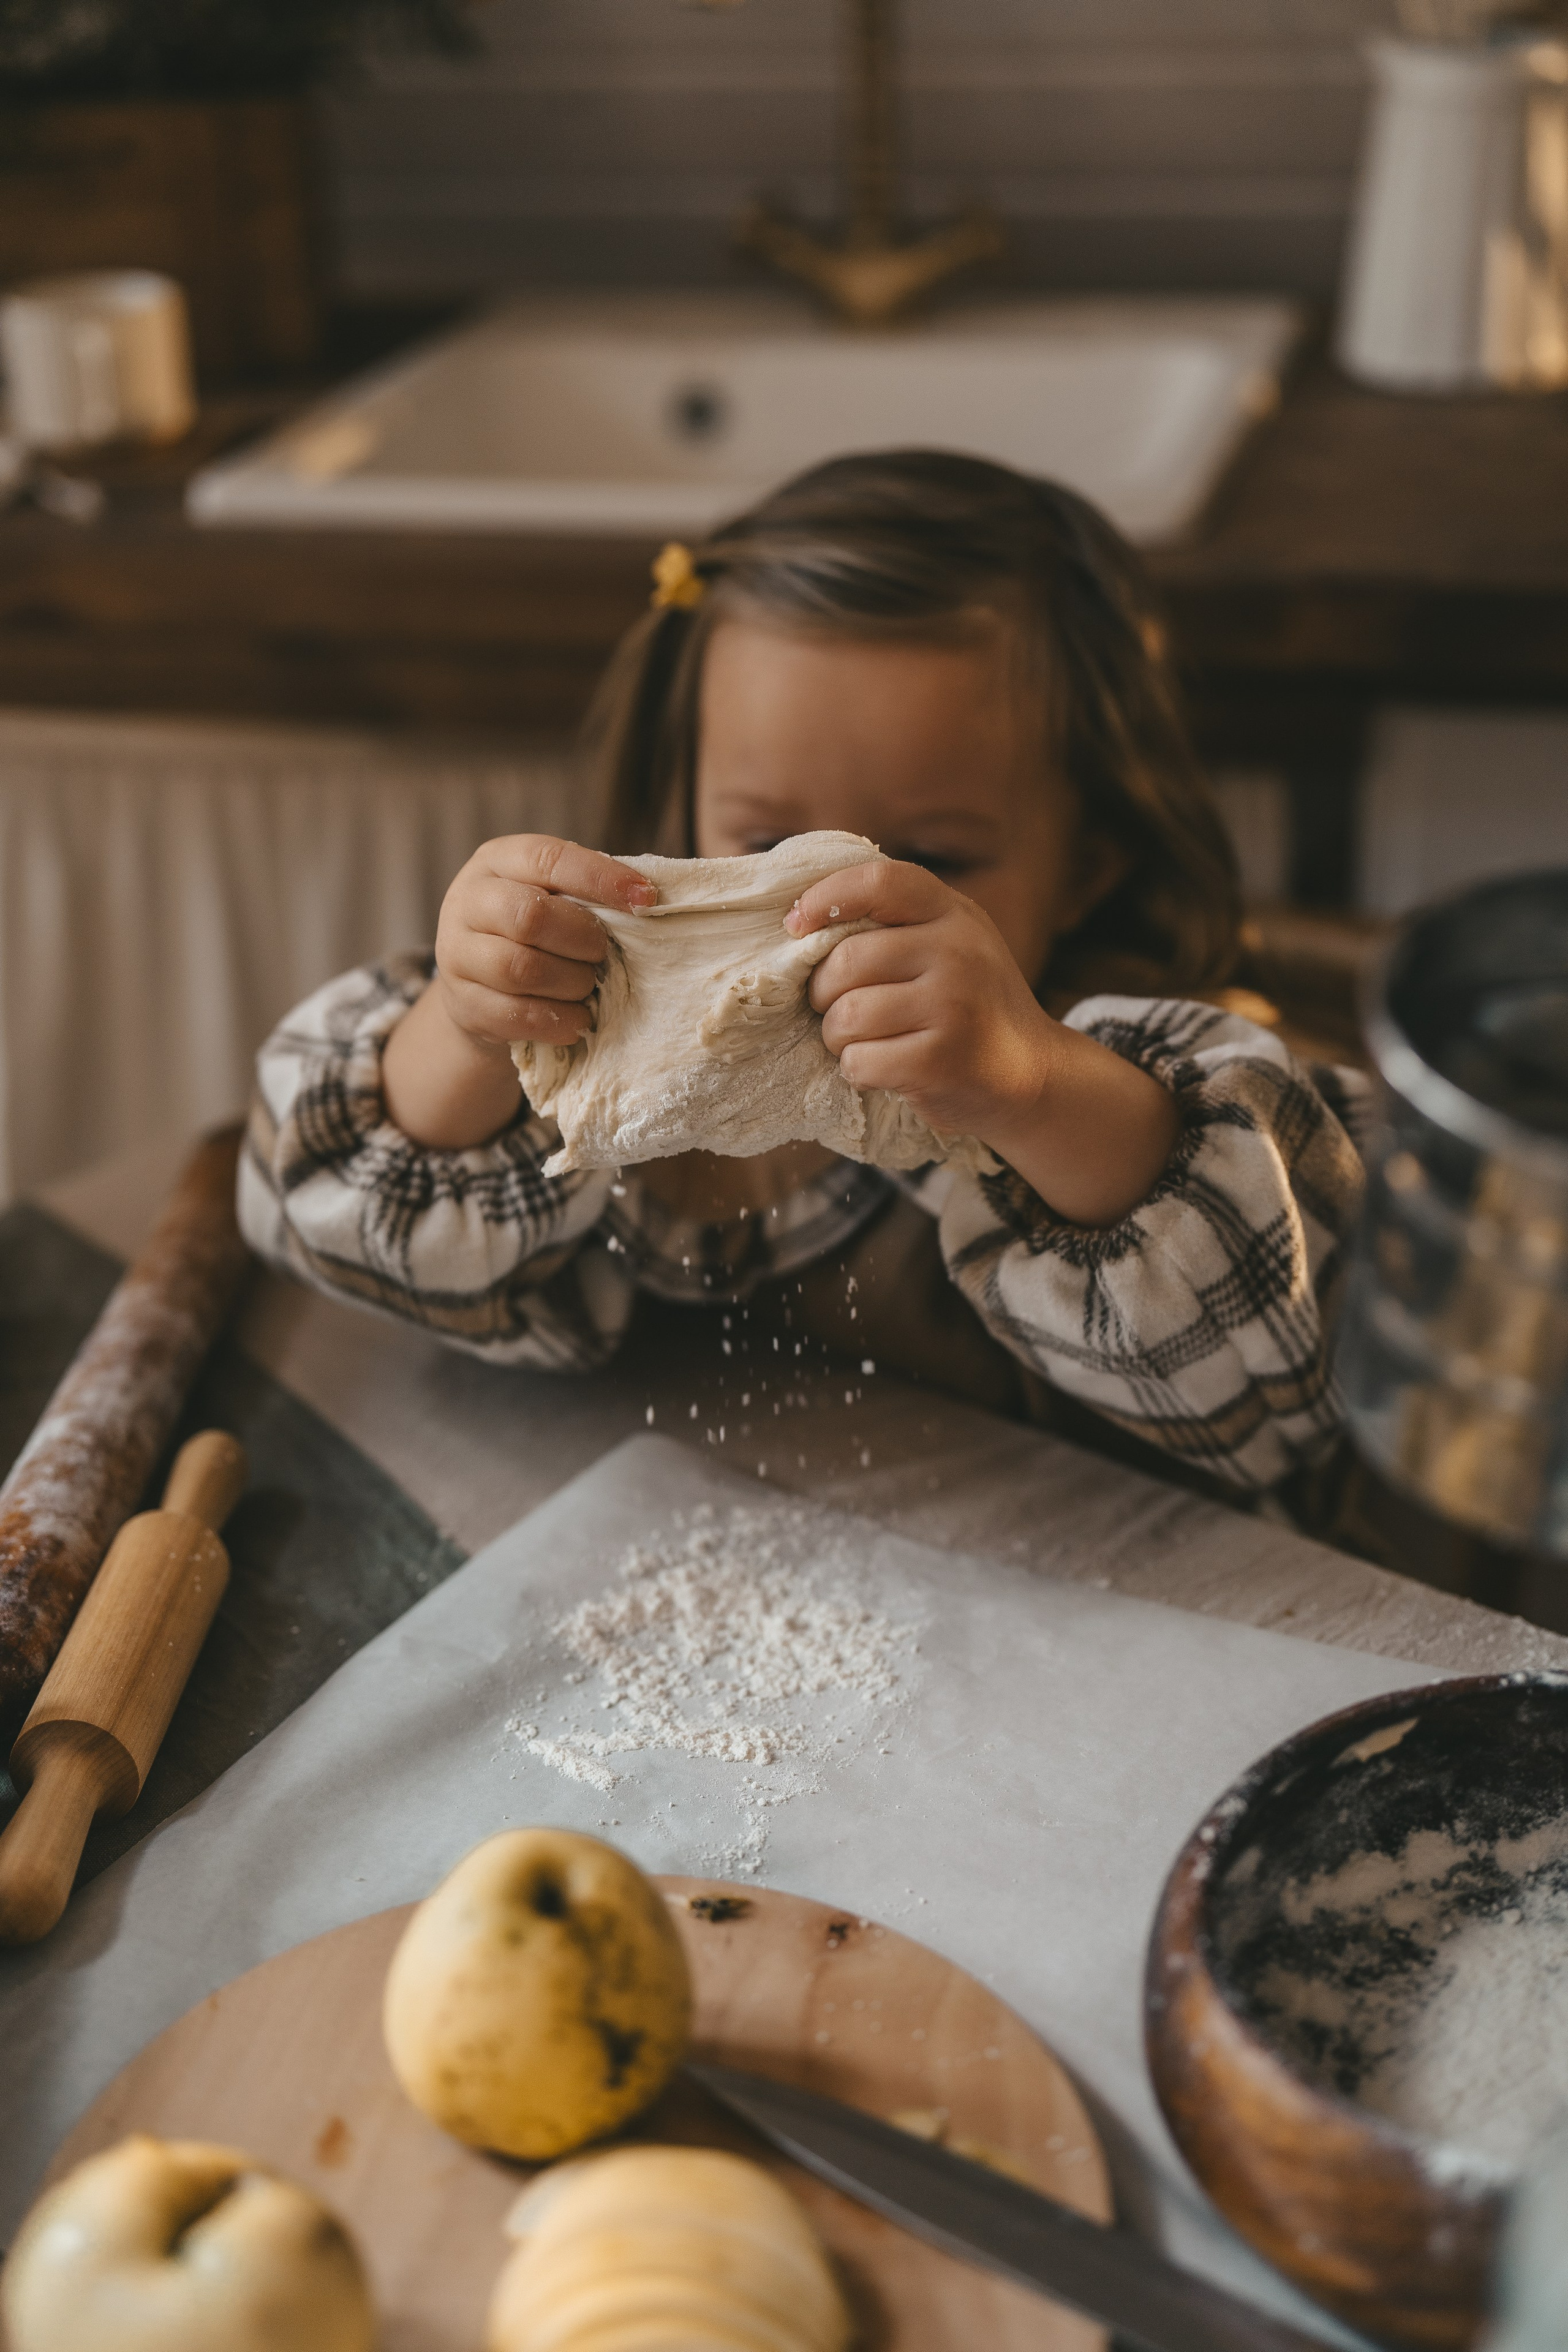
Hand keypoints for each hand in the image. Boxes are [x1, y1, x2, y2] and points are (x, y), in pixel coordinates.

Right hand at [433, 834, 655, 1053]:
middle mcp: (468, 902)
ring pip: (522, 970)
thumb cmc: (533, 932)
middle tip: (602, 953)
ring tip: (587, 986)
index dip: (600, 878)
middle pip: (530, 917)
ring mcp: (457, 955)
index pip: (548, 859)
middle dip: (583, 939)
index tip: (645, 899)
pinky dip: (558, 1020)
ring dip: (571, 982)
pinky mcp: (462, 1004)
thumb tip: (645, 897)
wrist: (479, 986)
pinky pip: (515, 1016)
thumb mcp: (552, 896)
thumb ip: (586, 892)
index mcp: (497, 861)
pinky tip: (578, 1019)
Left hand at [790, 858, 1178, 1227]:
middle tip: (838, 1010)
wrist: (1030, 1073)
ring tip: (865, 1041)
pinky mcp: (940, 1059)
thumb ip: (893, 924)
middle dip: (824, 994)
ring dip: (839, 1038)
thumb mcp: (947, 944)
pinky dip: (857, 1071)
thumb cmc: (968, 1006)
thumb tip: (798, 919)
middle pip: (845, 961)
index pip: (879, 881)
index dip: (826, 897)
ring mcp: (952, 1005)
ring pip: (846, 1016)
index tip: (795, 926)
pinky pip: (860, 1061)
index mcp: (953, 913)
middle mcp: (957, 951)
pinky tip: (884, 1070)